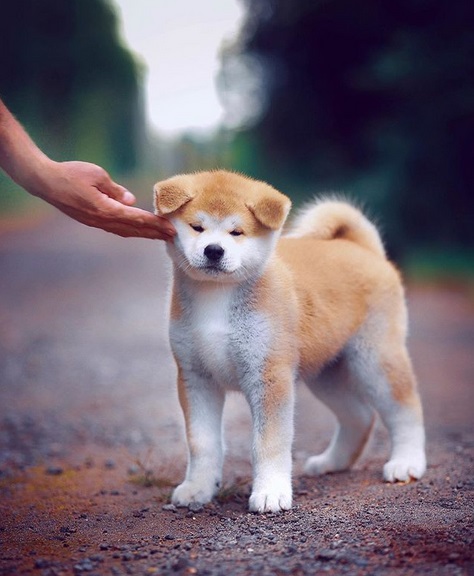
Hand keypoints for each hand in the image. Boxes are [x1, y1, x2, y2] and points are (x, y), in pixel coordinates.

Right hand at [36, 160, 175, 239]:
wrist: (45, 182)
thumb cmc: (71, 174)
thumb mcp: (97, 175)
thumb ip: (116, 190)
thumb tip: (131, 201)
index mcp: (105, 209)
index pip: (136, 218)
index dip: (154, 224)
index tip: (169, 228)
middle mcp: (102, 220)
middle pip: (134, 229)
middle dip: (154, 233)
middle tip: (172, 236)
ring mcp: (96, 222)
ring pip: (125, 231)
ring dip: (144, 234)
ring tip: (160, 236)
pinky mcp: (92, 220)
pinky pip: (116, 229)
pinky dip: (130, 231)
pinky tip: (138, 231)